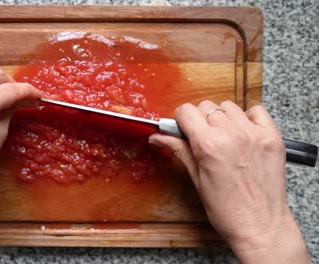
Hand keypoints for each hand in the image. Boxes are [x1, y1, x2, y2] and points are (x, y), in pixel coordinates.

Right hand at [149, 100, 308, 262]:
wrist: (260, 226)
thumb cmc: (227, 210)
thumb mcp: (196, 179)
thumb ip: (178, 150)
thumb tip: (157, 137)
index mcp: (208, 144)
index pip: (186, 111)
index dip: (181, 120)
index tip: (183, 130)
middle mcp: (231, 134)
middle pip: (206, 106)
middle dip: (200, 120)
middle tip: (203, 139)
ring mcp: (253, 134)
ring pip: (228, 106)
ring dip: (222, 118)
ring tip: (224, 138)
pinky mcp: (272, 137)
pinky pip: (256, 110)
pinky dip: (248, 118)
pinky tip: (243, 134)